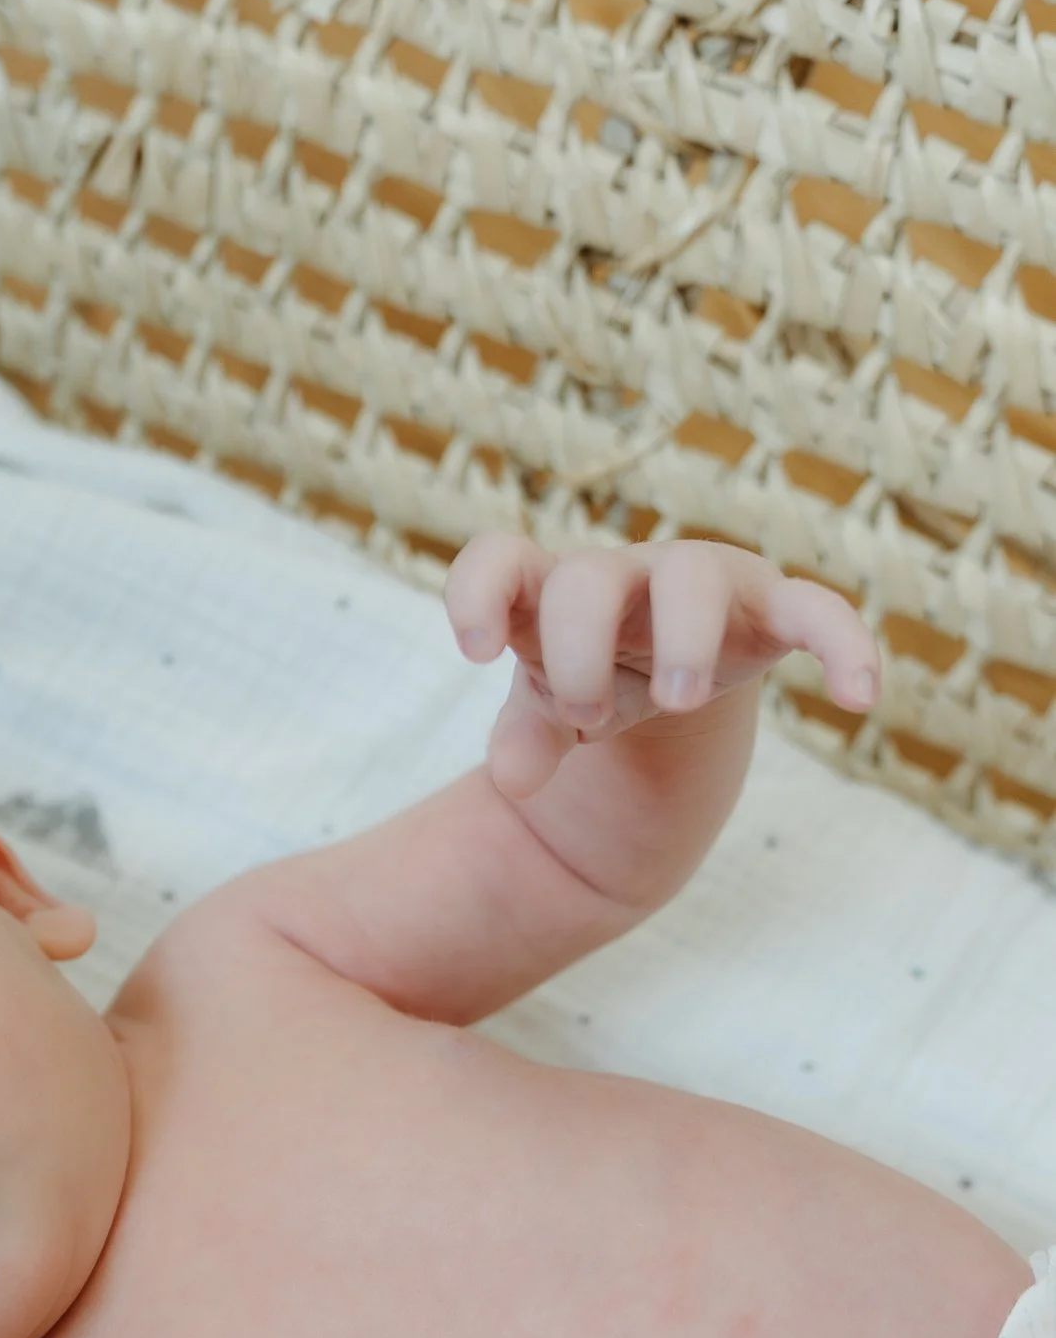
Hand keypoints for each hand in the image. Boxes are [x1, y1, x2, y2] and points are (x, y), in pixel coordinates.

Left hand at [445, 533, 879, 801]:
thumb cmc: (596, 673)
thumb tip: (511, 779)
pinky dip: (844, 645)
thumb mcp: (551, 711)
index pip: (501, 558)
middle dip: (579, 645)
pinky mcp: (773, 610)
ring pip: (694, 577)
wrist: (670, 671)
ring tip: (676, 701)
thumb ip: (525, 738)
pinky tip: (860, 698)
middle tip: (588, 714)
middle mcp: (626, 577)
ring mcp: (701, 586)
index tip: (476, 651)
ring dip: (683, 640)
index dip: (478, 592)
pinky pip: (818, 611)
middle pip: (590, 577)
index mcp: (554, 594)